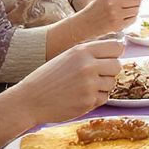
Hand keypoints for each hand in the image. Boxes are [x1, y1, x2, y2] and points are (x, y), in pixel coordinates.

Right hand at [7, 40, 122, 124]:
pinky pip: (104, 97)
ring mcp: (89, 85)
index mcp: (82, 51)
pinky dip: (96, 98)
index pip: (116, 47)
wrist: (30, 100)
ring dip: (102, 85)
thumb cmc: (48, 77)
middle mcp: (88, 66)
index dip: (115, 53)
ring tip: (83, 86)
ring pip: (112, 83)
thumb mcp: (67, 56)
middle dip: (110, 71)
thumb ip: (90, 53)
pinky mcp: (88, 102)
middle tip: (96, 75)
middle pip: (117, 65)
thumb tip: (118, 50)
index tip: (109, 58)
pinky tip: (80, 96)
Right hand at [75, 0, 141, 38]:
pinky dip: (131, 18)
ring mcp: (116, 15)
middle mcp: (113, 2)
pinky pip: (133, 19)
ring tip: (125, 11)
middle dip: (137, 2)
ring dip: (134, 10)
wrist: (85, 23)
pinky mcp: (118, 25)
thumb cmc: (98, 8)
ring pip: (137, 10)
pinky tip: (124, 18)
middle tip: (130, 4)